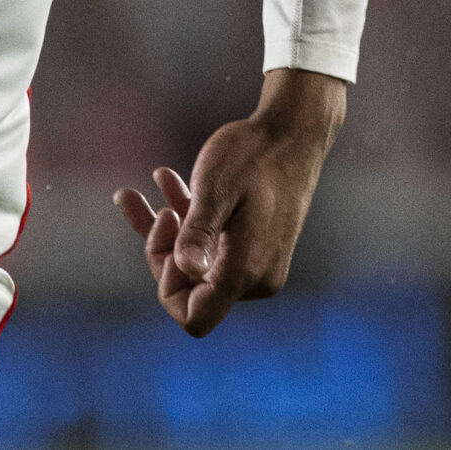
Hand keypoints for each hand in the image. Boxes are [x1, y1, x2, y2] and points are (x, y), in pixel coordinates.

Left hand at [112, 68, 346, 335]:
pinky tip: (165, 179)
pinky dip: (186, 218)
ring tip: (157, 177)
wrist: (292, 132)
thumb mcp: (216, 188)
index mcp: (244, 272)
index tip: (170, 242)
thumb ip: (198, 233)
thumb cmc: (253, 155)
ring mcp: (254, 264)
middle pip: (189, 287)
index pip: (194, 317)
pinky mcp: (252, 247)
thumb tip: (184, 271)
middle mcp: (252, 279)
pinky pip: (209, 245)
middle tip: (159, 206)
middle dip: (163, 249)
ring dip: (168, 227)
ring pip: (195, 262)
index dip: (168, 287)